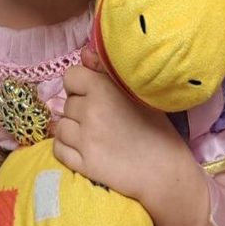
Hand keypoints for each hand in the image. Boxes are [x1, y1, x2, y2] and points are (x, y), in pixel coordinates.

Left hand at [53, 47, 187, 204]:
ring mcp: (84, 139)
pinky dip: (66, 148)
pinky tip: (84, 149)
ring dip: (72, 130)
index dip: (81, 85)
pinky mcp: (82, 163)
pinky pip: (58, 149)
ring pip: (60, 126)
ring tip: (93, 135)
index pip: (71, 76)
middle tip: (102, 120)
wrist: (166, 172)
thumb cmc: (157, 130)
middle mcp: (90, 111)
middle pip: (67, 103)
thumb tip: (84, 53)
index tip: (94, 95)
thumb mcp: (138, 95)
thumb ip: (106, 72)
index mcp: (104, 89)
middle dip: (79, 110)